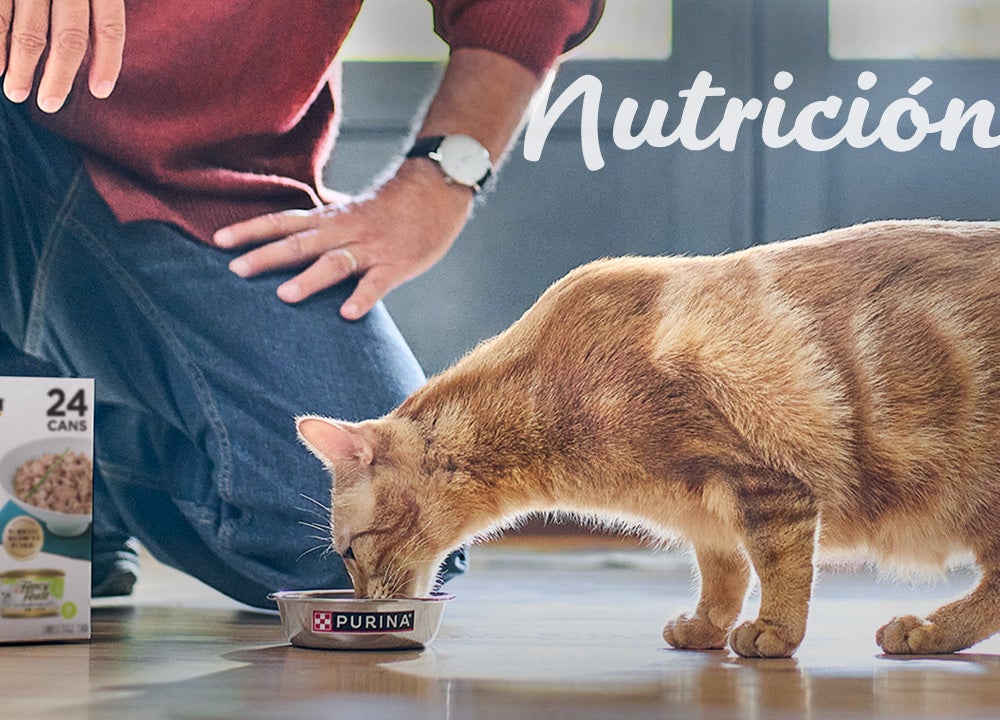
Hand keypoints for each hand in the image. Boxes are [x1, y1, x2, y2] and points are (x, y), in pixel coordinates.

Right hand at [1, 0, 125, 111]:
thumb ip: (90, 7)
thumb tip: (90, 54)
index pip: (109, 28)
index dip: (108, 62)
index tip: (100, 91)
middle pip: (69, 38)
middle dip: (60, 76)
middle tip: (49, 104)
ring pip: (30, 33)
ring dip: (23, 68)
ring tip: (16, 93)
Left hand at [216, 161, 473, 319]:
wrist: (438, 187)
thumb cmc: (395, 202)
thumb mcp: (353, 207)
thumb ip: (326, 217)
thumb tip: (297, 222)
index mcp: (331, 218)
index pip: (284, 221)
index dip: (252, 230)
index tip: (219, 240)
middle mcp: (345, 231)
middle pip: (300, 242)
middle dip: (266, 256)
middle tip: (235, 270)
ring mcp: (371, 248)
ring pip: (335, 262)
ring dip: (310, 278)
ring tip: (284, 295)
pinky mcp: (397, 264)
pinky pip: (378, 282)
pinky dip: (363, 296)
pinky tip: (348, 313)